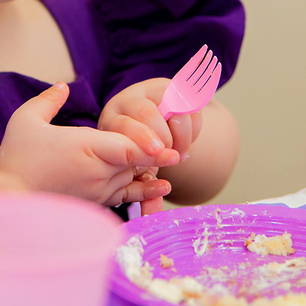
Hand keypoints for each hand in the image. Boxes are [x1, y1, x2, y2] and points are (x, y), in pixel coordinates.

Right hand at [0, 83, 172, 205]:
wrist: (9, 198)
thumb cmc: (16, 158)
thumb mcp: (25, 121)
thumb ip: (48, 101)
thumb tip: (62, 86)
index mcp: (85, 148)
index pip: (128, 147)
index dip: (150, 145)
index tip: (169, 143)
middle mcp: (97, 171)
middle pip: (137, 159)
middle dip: (157, 151)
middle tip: (180, 141)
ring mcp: (98, 189)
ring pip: (133, 174)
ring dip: (150, 166)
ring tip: (175, 156)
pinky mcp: (95, 202)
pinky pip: (127, 195)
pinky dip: (145, 190)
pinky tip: (162, 184)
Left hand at [100, 80, 205, 214]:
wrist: (151, 128)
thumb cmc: (137, 154)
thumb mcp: (136, 170)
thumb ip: (143, 191)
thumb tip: (150, 216)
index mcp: (112, 120)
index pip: (125, 125)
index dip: (143, 141)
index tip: (161, 156)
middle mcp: (129, 101)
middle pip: (147, 112)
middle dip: (165, 136)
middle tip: (174, 156)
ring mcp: (154, 92)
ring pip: (172, 105)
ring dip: (182, 133)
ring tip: (181, 152)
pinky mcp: (177, 89)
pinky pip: (191, 105)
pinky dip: (193, 126)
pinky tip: (187, 139)